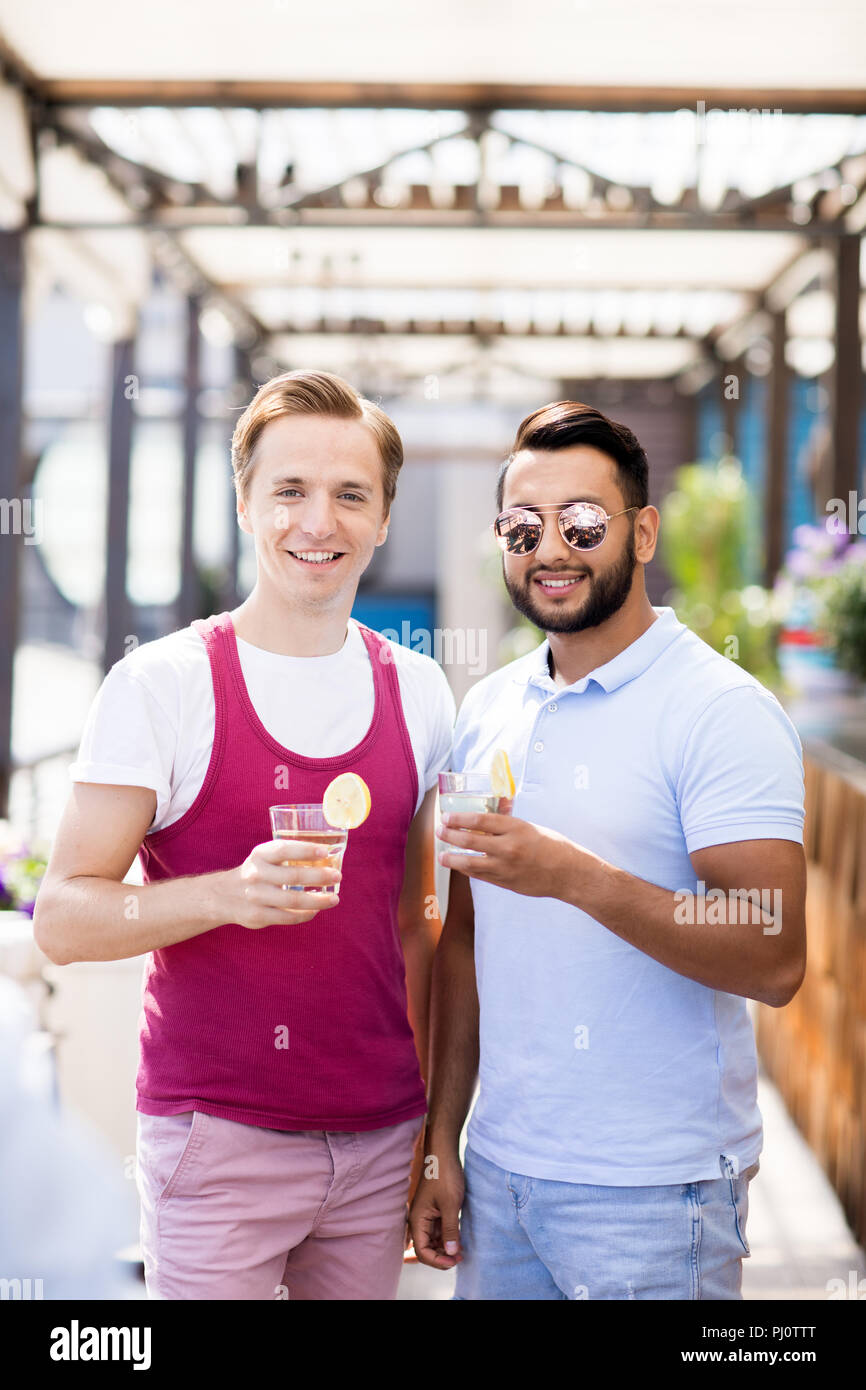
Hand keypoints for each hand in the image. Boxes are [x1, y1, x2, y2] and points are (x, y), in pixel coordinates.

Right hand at [210, 839, 341, 928]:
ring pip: (293, 900)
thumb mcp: (264, 857)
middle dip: (319, 877)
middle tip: (337, 876)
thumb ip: (288, 857)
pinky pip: (288, 917)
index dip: (305, 850)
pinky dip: (305, 914)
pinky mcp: (258, 916)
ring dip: (318, 900)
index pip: (283, 849)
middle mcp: (256, 875)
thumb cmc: (257, 872)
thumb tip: (328, 858)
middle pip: (293, 876)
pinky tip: (316, 910)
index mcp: (260, 855)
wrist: (224, 896)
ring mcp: (256, 897)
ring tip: (334, 899)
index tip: (325, 851)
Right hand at [409, 1146, 464, 1269]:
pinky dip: (448, 1237)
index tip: (454, 1261)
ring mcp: (427, 1215)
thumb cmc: (445, 1176)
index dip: (438, 1261)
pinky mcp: (435, 1210)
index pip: (422, 1251)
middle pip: (427, 1248)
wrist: (444, 1153)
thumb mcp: (451, 1205)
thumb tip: (451, 1254)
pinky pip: (439, 1230)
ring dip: (446, 1248)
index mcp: (417, 1220)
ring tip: (462, 1251)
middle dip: (442, 1256)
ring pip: (434, 1241)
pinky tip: (460, 1239)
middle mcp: (419, 1220)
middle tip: (460, 1258)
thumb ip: (450, 1231)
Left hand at [437, 811, 577, 897]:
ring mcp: (506, 868)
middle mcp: (509, 848)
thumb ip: (508, 821)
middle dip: (450, 836)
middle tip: (439, 831)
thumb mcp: (530, 826)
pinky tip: (459, 866)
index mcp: (516, 828)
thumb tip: (490, 809)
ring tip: (441, 855)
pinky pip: (480, 876)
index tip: (446, 817)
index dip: (459, 818)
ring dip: (452, 858)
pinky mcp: (505, 882)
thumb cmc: (552, 845)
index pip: (480, 821)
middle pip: (470, 841)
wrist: (568, 873)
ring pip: (470, 863)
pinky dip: (467, 870)